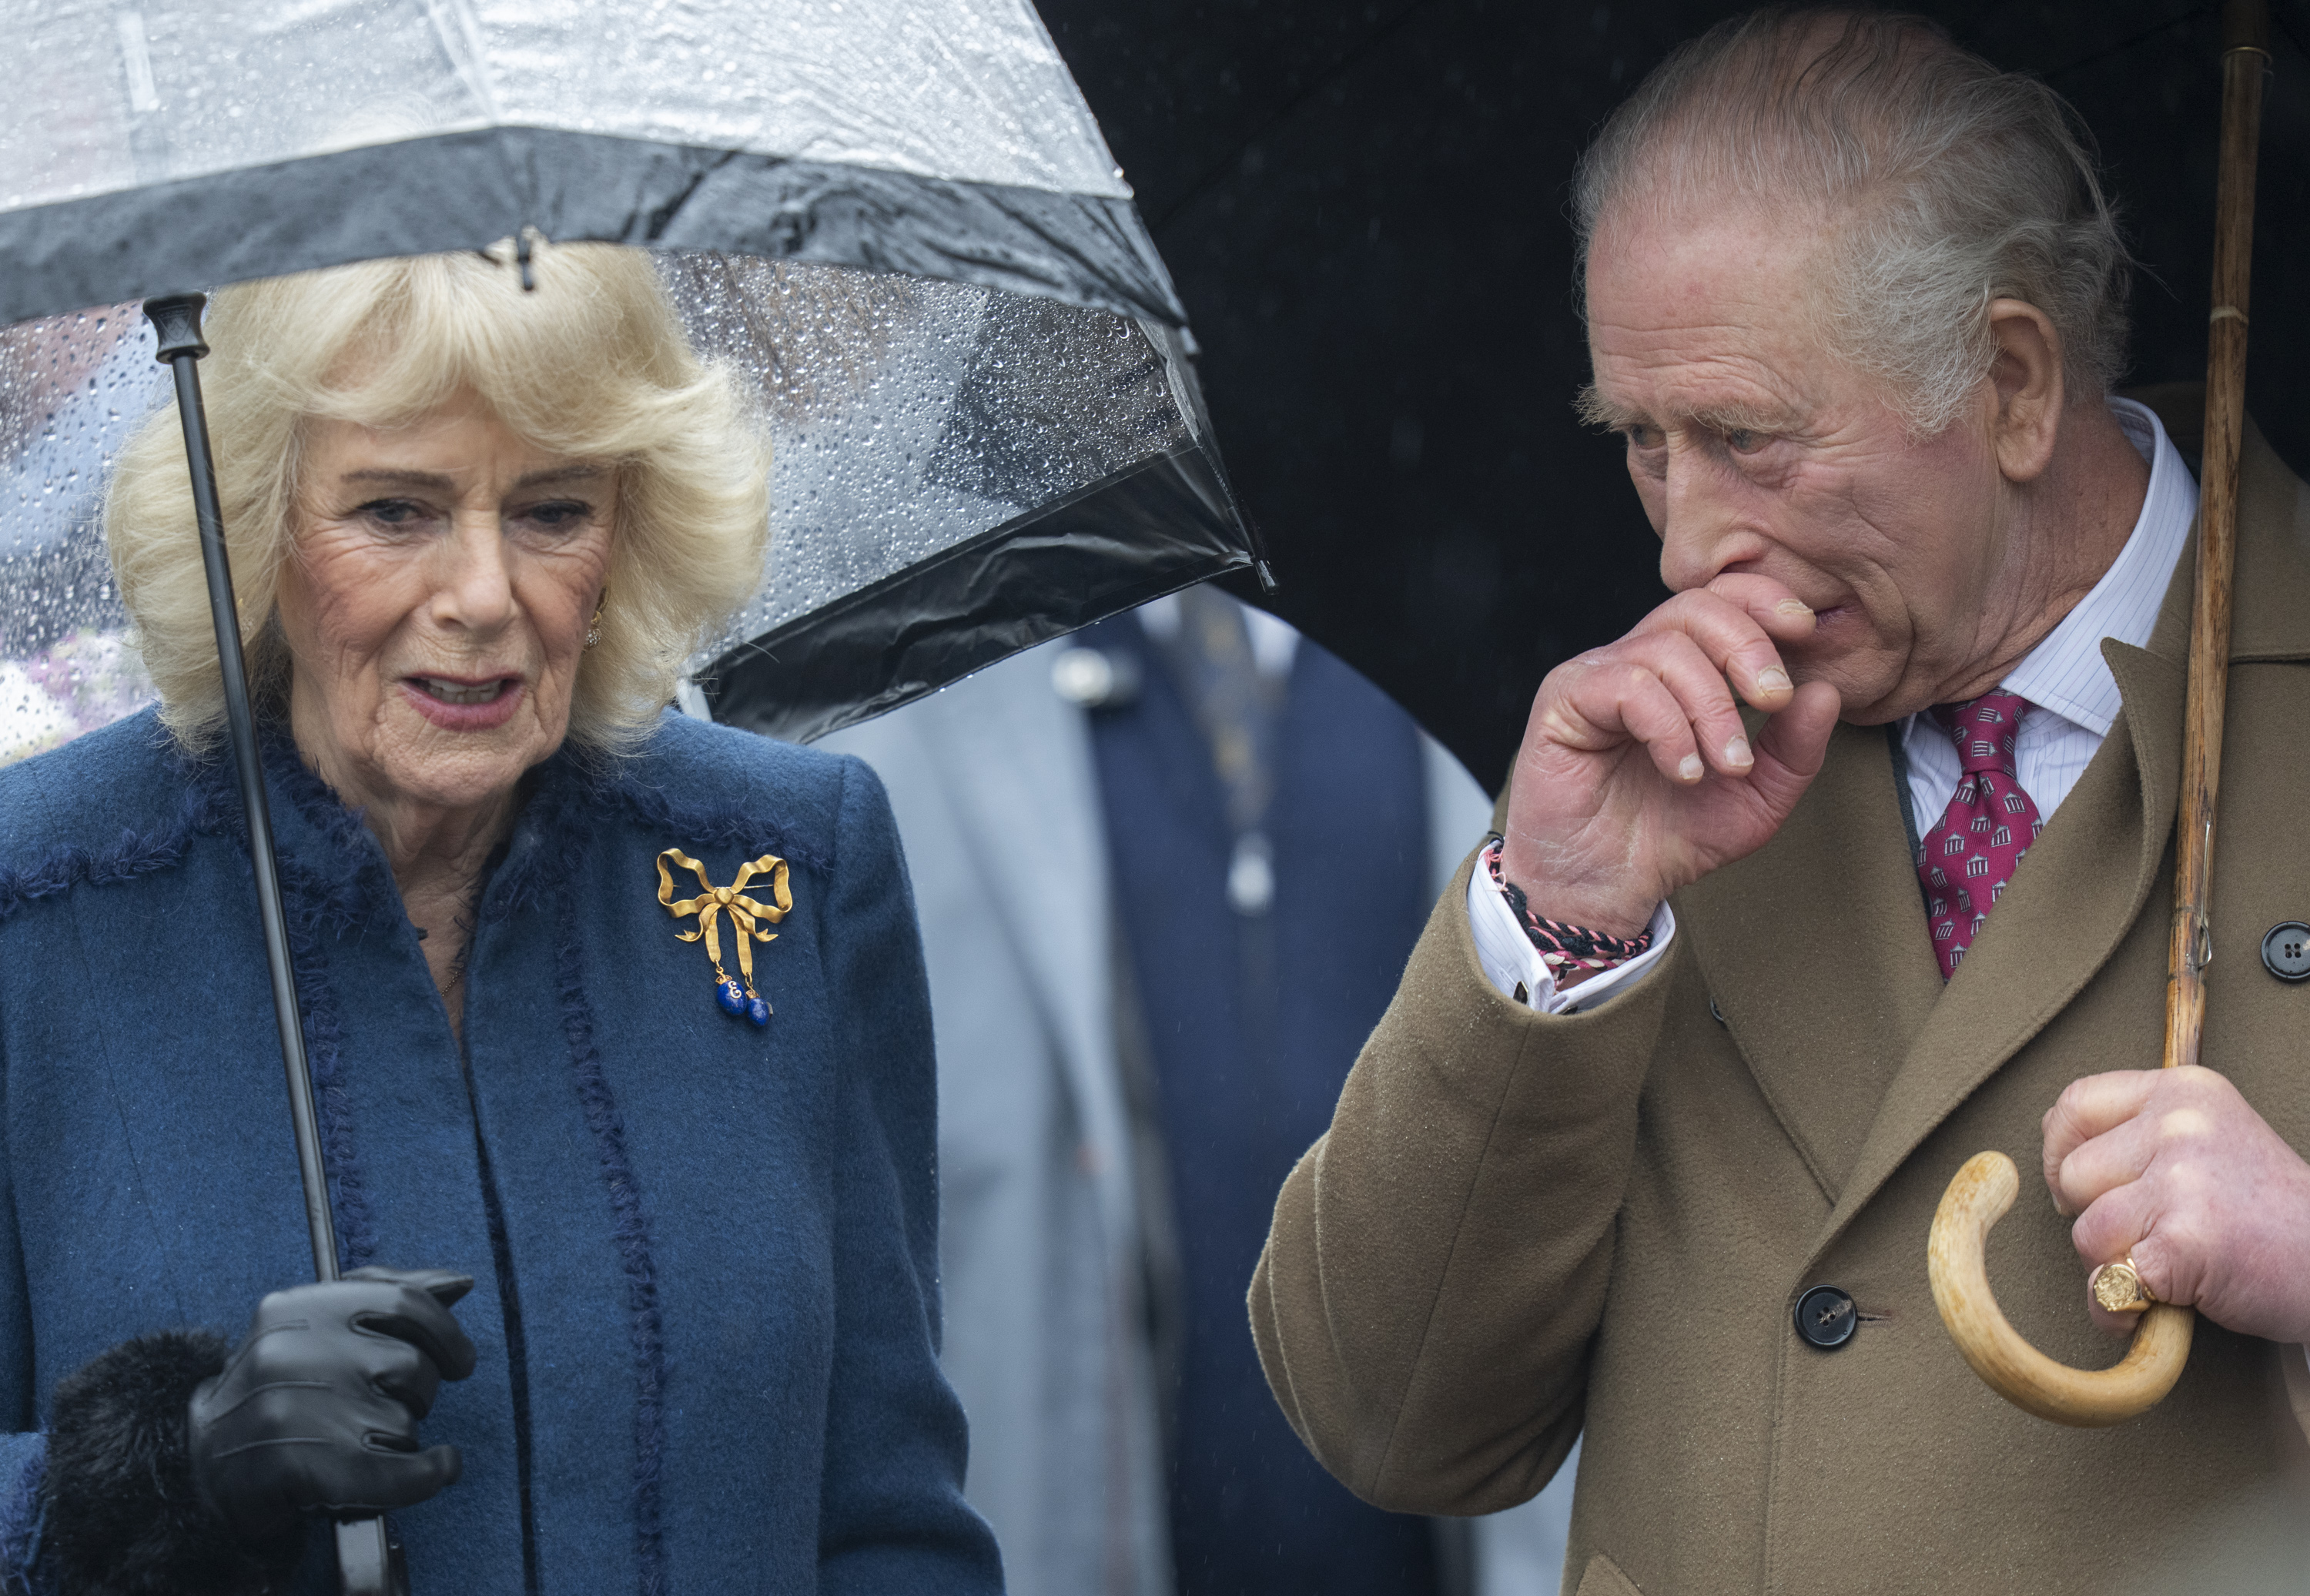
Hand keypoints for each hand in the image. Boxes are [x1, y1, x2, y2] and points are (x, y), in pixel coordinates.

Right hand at [188, 1266, 478, 1542]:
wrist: (201, 1464)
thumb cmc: (280, 1390)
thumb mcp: (320, 1327)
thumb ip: (390, 1296)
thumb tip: (460, 1283)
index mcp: (300, 1308)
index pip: (403, 1302)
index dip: (445, 1333)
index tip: (459, 1361)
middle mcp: (292, 1352)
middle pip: (410, 1366)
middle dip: (416, 1394)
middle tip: (388, 1407)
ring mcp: (291, 1410)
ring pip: (404, 1421)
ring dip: (401, 1438)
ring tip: (361, 1441)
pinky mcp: (297, 1466)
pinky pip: (400, 1470)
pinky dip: (429, 1475)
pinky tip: (436, 1469)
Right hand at [1499, 574, 1841, 935]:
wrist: (1608, 889)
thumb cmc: (1673, 838)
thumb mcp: (1757, 797)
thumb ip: (1795, 748)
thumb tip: (1825, 690)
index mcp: (1683, 669)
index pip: (1721, 600)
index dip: (1763, 600)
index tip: (1805, 632)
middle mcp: (1638, 662)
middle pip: (1697, 607)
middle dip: (1748, 646)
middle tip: (1774, 700)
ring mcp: (1597, 677)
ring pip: (1666, 648)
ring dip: (1712, 707)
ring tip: (1726, 767)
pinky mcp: (1563, 701)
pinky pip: (1626, 685)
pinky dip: (1668, 728)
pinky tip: (1683, 773)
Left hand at [2042, 1067, 2309, 1341]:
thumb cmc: (2271, 1213)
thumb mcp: (2213, 1137)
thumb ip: (2141, 1132)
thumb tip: (2056, 1144)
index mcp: (2185, 1092)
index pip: (2075, 1105)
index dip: (2059, 1151)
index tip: (2074, 1186)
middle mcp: (2181, 1126)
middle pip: (2074, 1175)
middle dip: (2093, 1217)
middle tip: (2144, 1237)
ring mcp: (2183, 1182)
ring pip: (2087, 1231)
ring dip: (2110, 1266)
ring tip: (2162, 1269)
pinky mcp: (2184, 1243)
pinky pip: (2108, 1282)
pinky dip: (2118, 1309)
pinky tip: (2153, 1309)